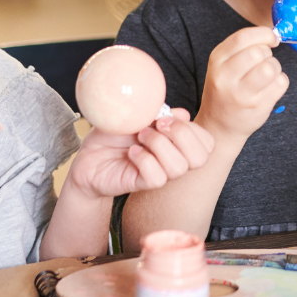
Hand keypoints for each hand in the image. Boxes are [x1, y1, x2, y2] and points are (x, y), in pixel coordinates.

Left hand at [64, 109, 214, 198]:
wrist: (89, 156)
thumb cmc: (115, 134)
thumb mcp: (138, 115)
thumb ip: (161, 113)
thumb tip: (183, 114)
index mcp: (178, 142)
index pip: (207, 142)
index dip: (193, 129)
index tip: (166, 116)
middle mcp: (174, 159)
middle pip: (201, 157)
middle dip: (182, 135)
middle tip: (158, 125)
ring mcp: (160, 173)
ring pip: (179, 167)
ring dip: (159, 145)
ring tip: (140, 137)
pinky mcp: (142, 184)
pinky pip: (157, 177)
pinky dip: (144, 160)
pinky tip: (131, 153)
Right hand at [196, 26, 288, 141]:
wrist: (218, 126)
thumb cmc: (225, 90)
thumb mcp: (222, 65)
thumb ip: (243, 47)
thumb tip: (273, 35)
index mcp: (217, 60)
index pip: (243, 38)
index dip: (263, 34)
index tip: (271, 37)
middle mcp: (226, 77)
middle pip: (259, 52)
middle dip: (267, 54)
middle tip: (263, 62)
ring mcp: (242, 95)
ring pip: (271, 68)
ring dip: (275, 68)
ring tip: (266, 75)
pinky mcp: (258, 107)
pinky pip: (281, 83)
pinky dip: (280, 82)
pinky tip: (269, 87)